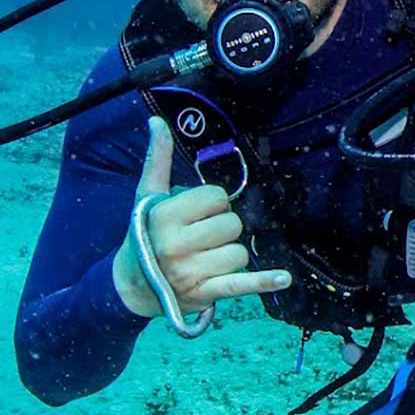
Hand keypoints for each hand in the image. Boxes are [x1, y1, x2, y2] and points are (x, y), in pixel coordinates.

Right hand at [111, 116, 291, 317]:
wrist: (131, 286)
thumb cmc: (145, 234)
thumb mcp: (148, 197)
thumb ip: (158, 159)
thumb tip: (157, 121)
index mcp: (164, 216)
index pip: (216, 198)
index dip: (212, 203)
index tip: (196, 214)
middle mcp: (175, 245)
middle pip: (231, 225)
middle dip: (222, 229)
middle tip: (201, 237)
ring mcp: (190, 272)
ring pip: (239, 253)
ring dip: (229, 255)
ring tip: (206, 258)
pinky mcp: (203, 293)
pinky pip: (240, 285)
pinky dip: (263, 282)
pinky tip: (283, 278)